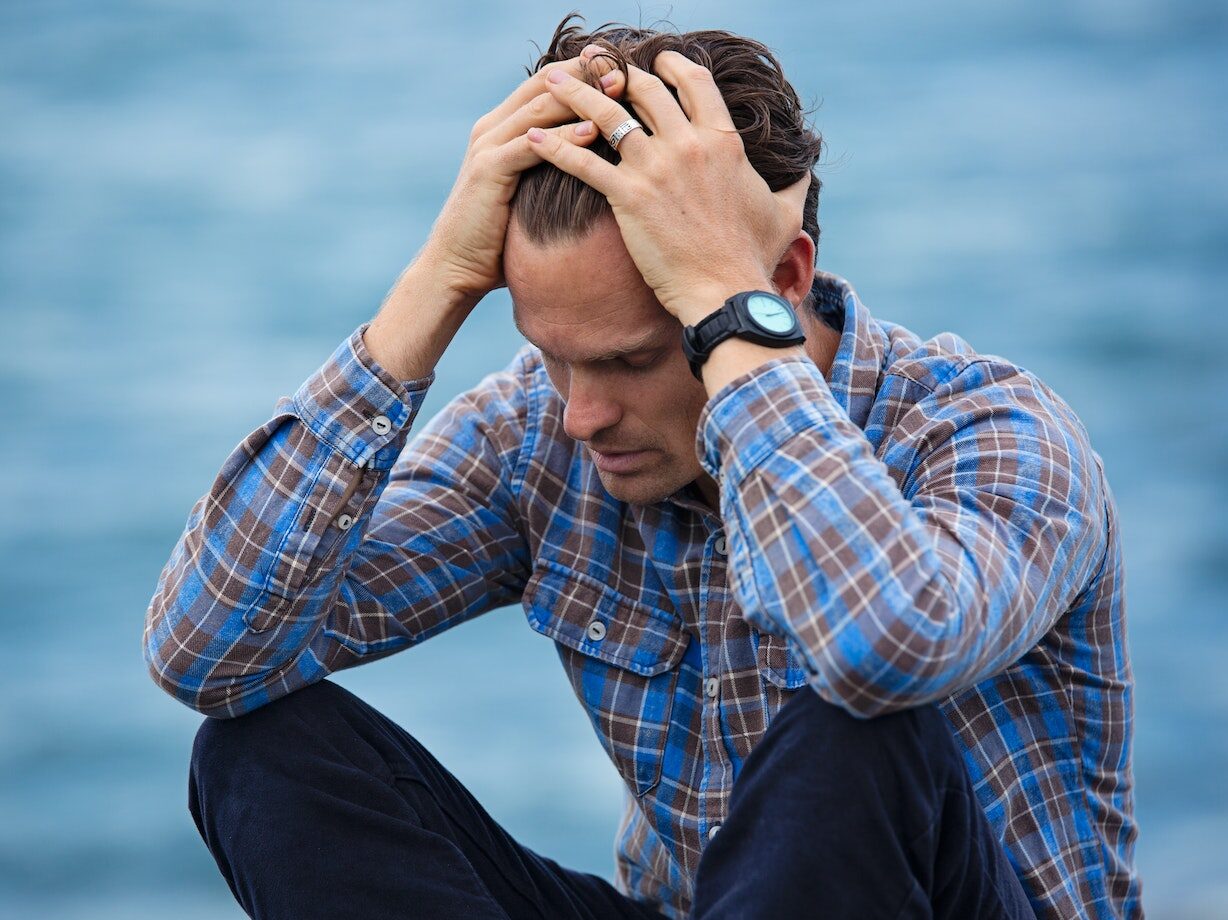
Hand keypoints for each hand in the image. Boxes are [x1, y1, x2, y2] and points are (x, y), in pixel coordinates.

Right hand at [414, 50, 625, 306]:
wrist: (456, 267)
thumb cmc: (499, 238)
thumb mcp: (530, 193)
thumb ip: (552, 169)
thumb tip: (597, 166)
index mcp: (503, 126)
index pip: (548, 82)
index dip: (585, 71)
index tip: (625, 69)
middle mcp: (492, 127)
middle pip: (546, 83)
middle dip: (587, 73)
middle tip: (627, 69)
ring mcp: (487, 145)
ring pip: (540, 107)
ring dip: (582, 97)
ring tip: (619, 91)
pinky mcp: (488, 170)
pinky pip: (531, 145)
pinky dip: (564, 137)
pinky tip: (593, 132)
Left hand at [527, 51, 810, 324]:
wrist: (726, 293)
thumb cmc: (754, 258)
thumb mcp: (785, 214)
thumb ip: (795, 184)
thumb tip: (808, 168)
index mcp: (723, 141)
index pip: (693, 82)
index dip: (669, 65)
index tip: (651, 62)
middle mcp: (688, 144)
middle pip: (644, 89)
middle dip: (614, 72)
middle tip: (591, 66)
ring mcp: (656, 168)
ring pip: (606, 114)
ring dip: (574, 92)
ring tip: (549, 81)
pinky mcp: (627, 196)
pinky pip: (582, 162)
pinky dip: (552, 147)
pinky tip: (531, 138)